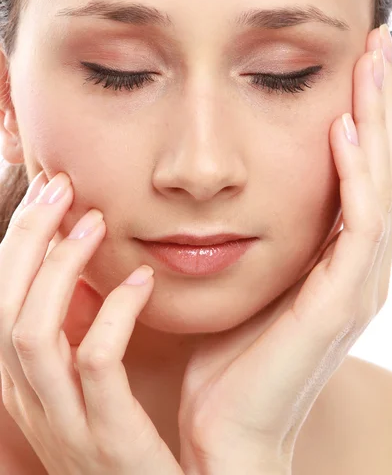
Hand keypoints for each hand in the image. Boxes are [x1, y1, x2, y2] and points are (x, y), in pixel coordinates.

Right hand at [0, 173, 183, 474]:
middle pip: (1, 309)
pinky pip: (96, 364)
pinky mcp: (108, 440)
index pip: (1, 300)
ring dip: (58, 271)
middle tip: (60, 187)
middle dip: (26, 240)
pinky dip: (113, 314)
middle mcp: (32, 403)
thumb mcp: (92, 381)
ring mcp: (65, 424)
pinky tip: (141, 281)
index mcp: (27, 383)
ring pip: (30, 335)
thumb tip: (86, 264)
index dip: (18, 242)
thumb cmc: (139, 434)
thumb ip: (80, 328)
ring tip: (95, 224)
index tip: (49, 194)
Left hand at [177, 24, 391, 474]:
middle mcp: (355, 263)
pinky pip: (359, 226)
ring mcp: (355, 282)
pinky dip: (355, 176)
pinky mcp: (341, 301)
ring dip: (378, 124)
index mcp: (332, 255)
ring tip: (377, 64)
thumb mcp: (238, 278)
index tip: (353, 64)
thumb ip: (244, 232)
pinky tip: (345, 131)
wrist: (228, 429)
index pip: (355, 170)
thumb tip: (219, 188)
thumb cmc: (227, 355)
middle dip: (380, 103)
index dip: (360, 115)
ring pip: (379, 185)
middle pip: (377, 167)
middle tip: (382, 43)